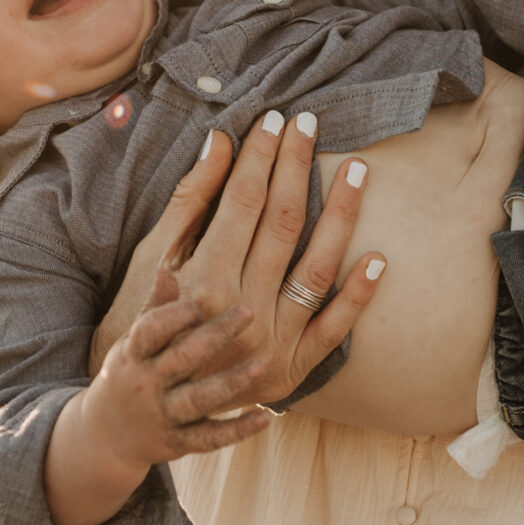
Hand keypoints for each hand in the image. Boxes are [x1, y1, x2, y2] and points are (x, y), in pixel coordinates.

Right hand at [82, 275, 277, 467]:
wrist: (105, 436)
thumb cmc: (129, 374)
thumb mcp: (132, 343)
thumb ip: (154, 309)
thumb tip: (167, 270)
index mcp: (134, 355)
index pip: (150, 331)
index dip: (174, 315)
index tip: (200, 302)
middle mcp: (147, 385)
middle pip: (182, 359)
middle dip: (214, 337)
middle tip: (248, 312)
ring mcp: (163, 416)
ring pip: (198, 400)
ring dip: (229, 383)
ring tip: (260, 365)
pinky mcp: (178, 443)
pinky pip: (209, 438)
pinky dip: (236, 430)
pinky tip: (265, 417)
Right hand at [149, 113, 384, 414]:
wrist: (147, 405)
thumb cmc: (143, 321)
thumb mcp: (154, 260)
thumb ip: (190, 202)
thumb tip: (220, 143)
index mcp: (204, 284)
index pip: (242, 203)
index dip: (260, 156)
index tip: (274, 119)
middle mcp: (243, 315)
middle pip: (282, 225)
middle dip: (296, 167)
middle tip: (310, 122)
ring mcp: (274, 347)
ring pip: (317, 270)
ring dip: (342, 216)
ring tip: (358, 169)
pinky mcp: (294, 371)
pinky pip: (336, 329)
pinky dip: (359, 294)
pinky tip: (379, 256)